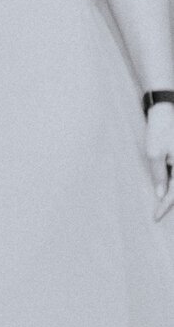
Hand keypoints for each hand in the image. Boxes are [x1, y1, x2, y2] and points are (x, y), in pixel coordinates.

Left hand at [149, 99, 173, 222]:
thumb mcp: (154, 154)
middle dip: (170, 202)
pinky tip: (166, 189)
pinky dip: (172, 182)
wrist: (166, 110)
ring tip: (161, 205)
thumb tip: (161, 194)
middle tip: (158, 213)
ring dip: (172, 193)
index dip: (165, 206)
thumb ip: (159, 175)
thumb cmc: (159, 130)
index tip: (155, 217)